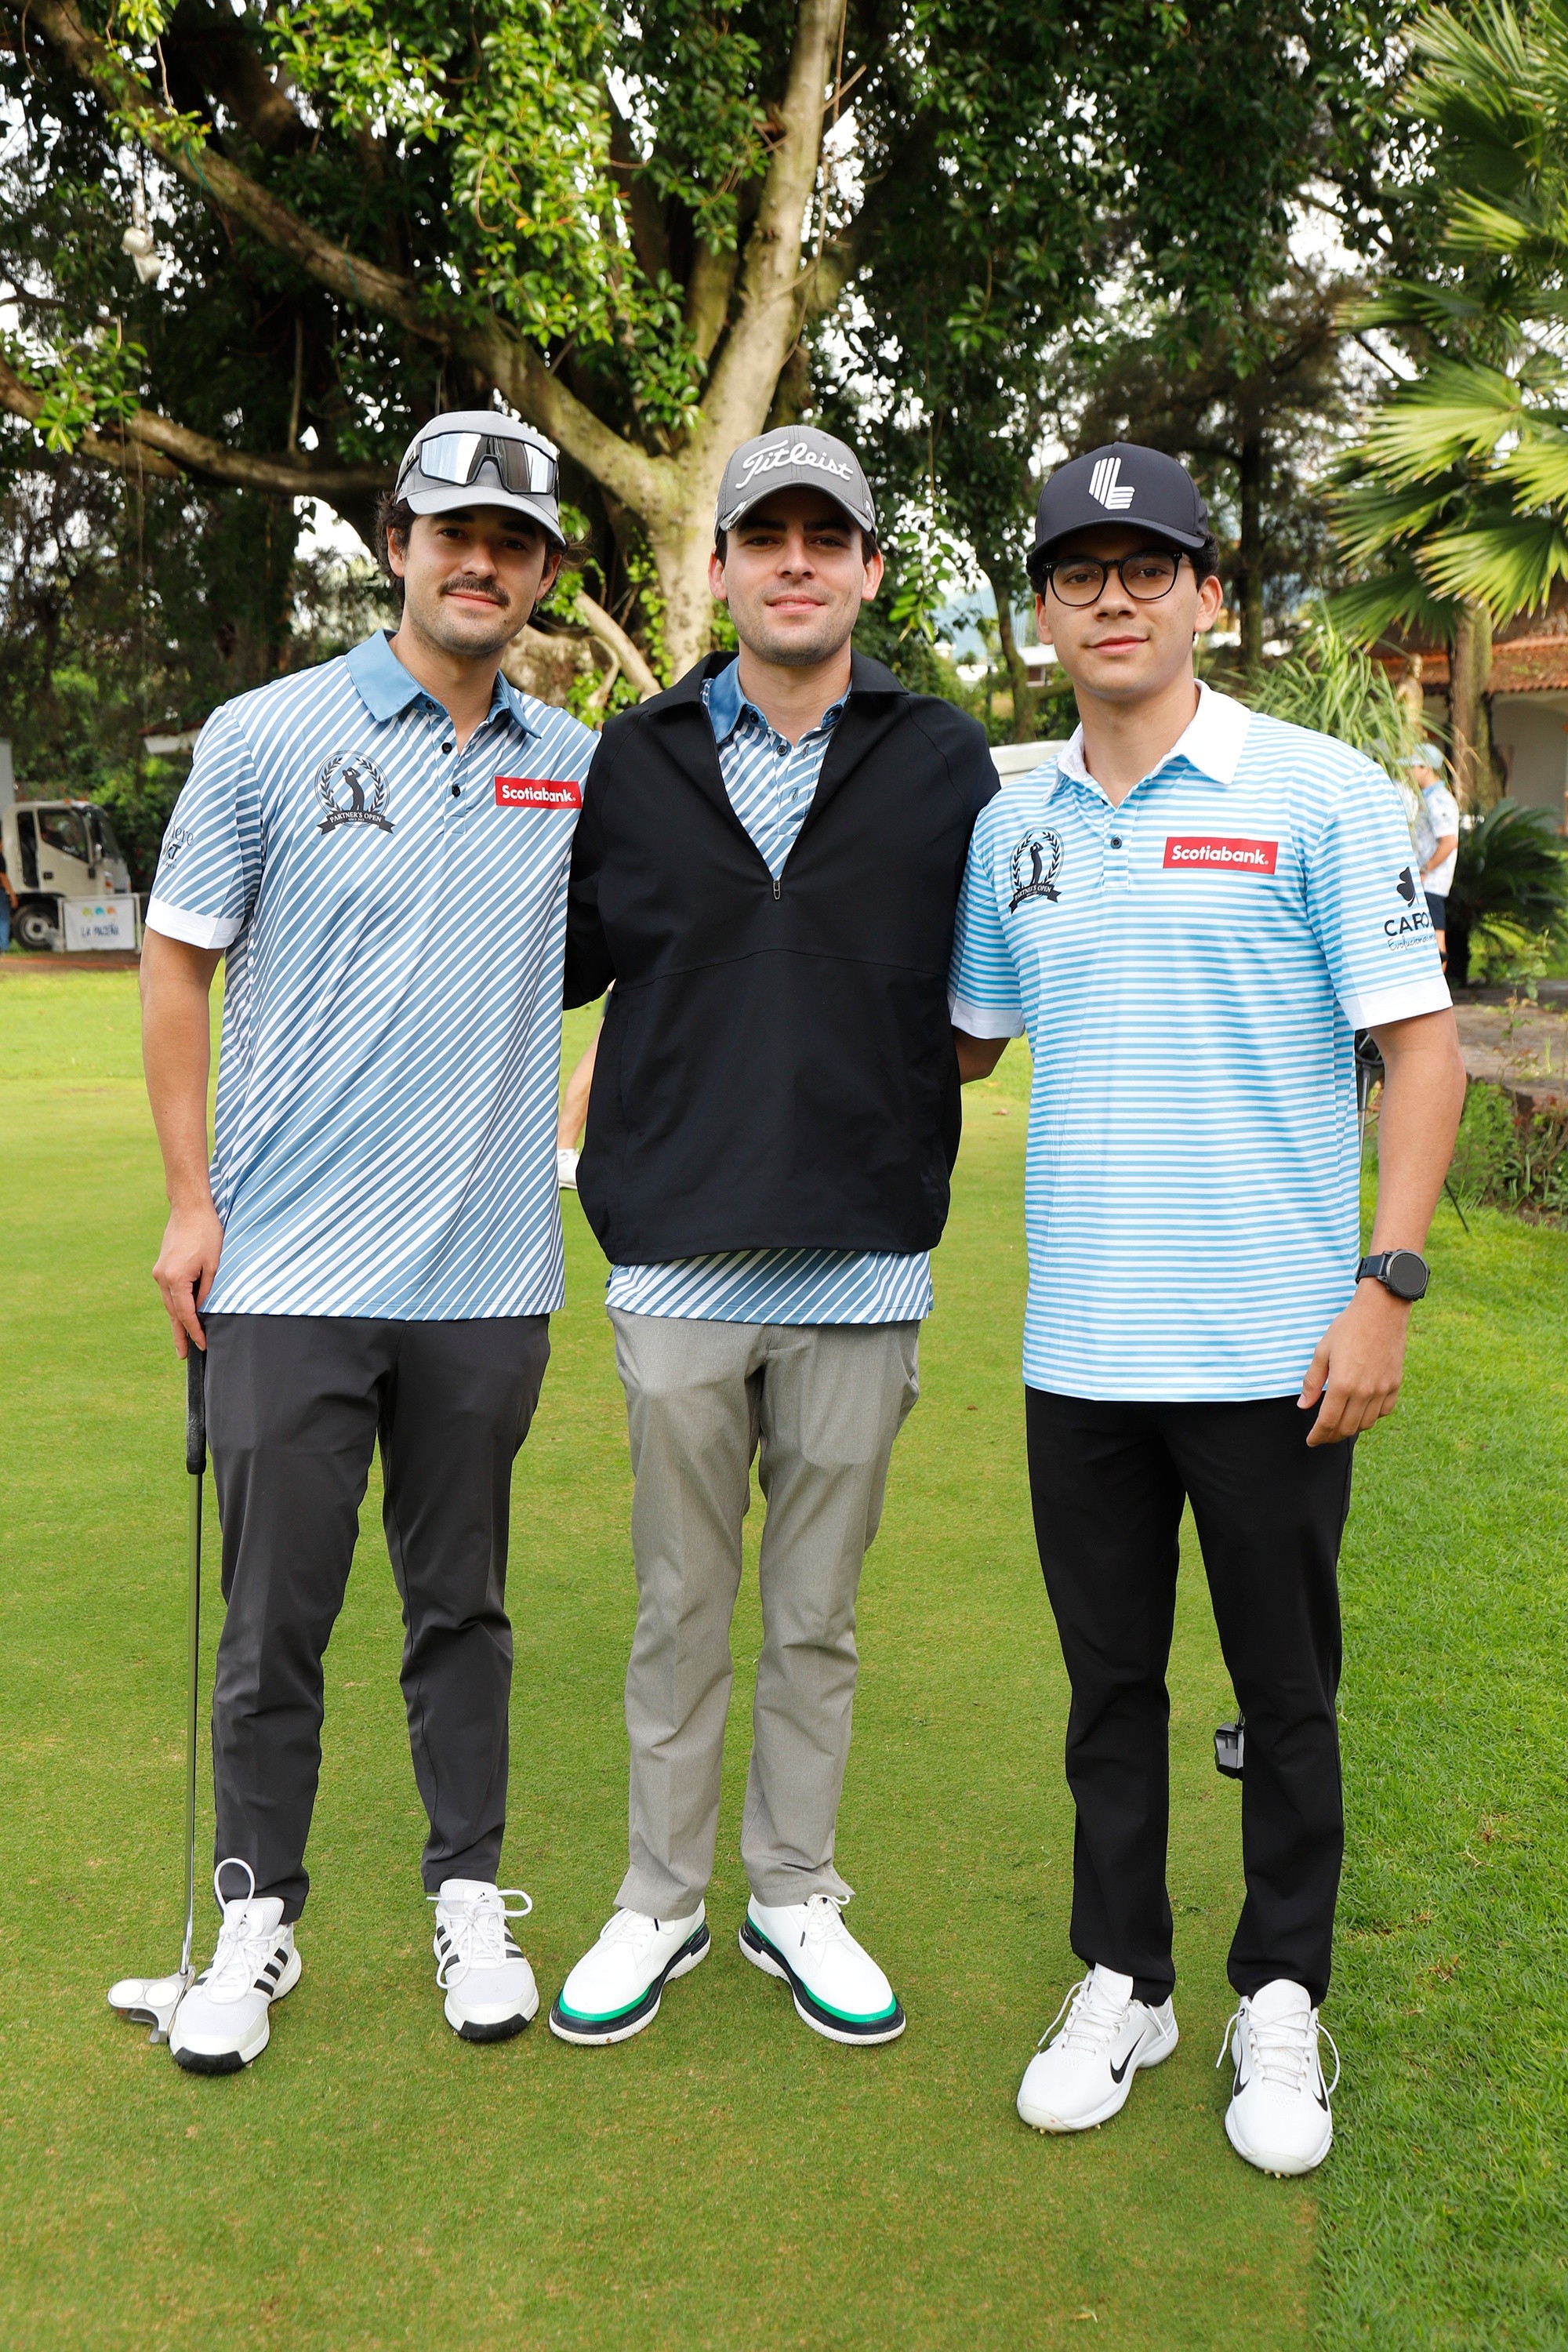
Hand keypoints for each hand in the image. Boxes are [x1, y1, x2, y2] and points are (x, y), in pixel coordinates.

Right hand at [152, 1201, 224, 1355]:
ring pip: (169, 1303)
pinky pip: (169, 1292)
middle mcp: (163, 1278)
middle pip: (172, 1313)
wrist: (189, 1209)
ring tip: (182, 1341)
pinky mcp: (161, 1267)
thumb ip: (207, 1290)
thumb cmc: (206, 1233)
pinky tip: (181, 1315)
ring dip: (176, 1321)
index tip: (201, 1346)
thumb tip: (202, 1309)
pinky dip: (175, 1305)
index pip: (185, 1314)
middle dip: (179, 1334)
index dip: (194, 1331)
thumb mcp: (214, 1264)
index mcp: (176, 1279)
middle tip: (183, 1355)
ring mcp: (159, 1273)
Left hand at [1298, 1282, 1410, 1446]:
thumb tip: (1304, 1404)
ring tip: (1340, 1425)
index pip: (1327, 1422)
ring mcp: (1382, 1389)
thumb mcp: (1322, 1351)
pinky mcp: (1395, 1384)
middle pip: (1347, 1428)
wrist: (1381, 1311)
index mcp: (1343, 1385)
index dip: (1318, 1436)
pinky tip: (1361, 1411)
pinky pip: (1383, 1412)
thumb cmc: (1348, 1327)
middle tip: (1322, 1436)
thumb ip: (1312, 1381)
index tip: (1311, 1441)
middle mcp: (1364, 1392)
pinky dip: (1371, 1417)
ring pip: (1366, 1424)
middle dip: (1331, 1436)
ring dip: (1351, 1429)